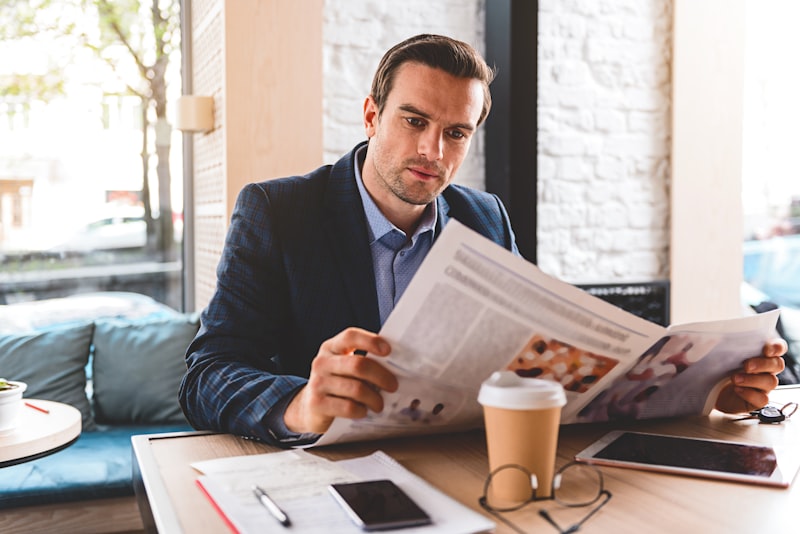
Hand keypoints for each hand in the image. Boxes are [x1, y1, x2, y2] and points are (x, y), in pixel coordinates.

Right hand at [284, 327, 398, 433]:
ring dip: (374, 398)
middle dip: (381, 376)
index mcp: (331, 348)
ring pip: (356, 389)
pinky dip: (361, 411)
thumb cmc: (336, 384)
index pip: (350, 336)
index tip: (388, 350)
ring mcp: (317, 383)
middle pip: (359, 365)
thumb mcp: (344, 367)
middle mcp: (322, 362)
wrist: (309, 407)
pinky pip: (348, 407)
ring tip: (379, 404)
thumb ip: (363, 362)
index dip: (370, 341)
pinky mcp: (317, 404)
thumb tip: (396, 364)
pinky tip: (363, 411)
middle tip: (393, 386)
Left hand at [715, 338, 787, 413]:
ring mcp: (762, 386)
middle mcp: (765, 369)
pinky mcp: (757, 400)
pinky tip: (737, 390)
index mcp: (759, 354)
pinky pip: (762, 398)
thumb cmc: (714, 368)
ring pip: (771, 381)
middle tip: (746, 365)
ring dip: (753, 379)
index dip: (776, 347)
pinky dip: (750, 394)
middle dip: (763, 363)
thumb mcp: (713, 354)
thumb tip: (709, 339)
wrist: (707, 390)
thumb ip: (714, 345)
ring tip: (735, 379)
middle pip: (777, 364)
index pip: (777, 348)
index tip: (767, 349)